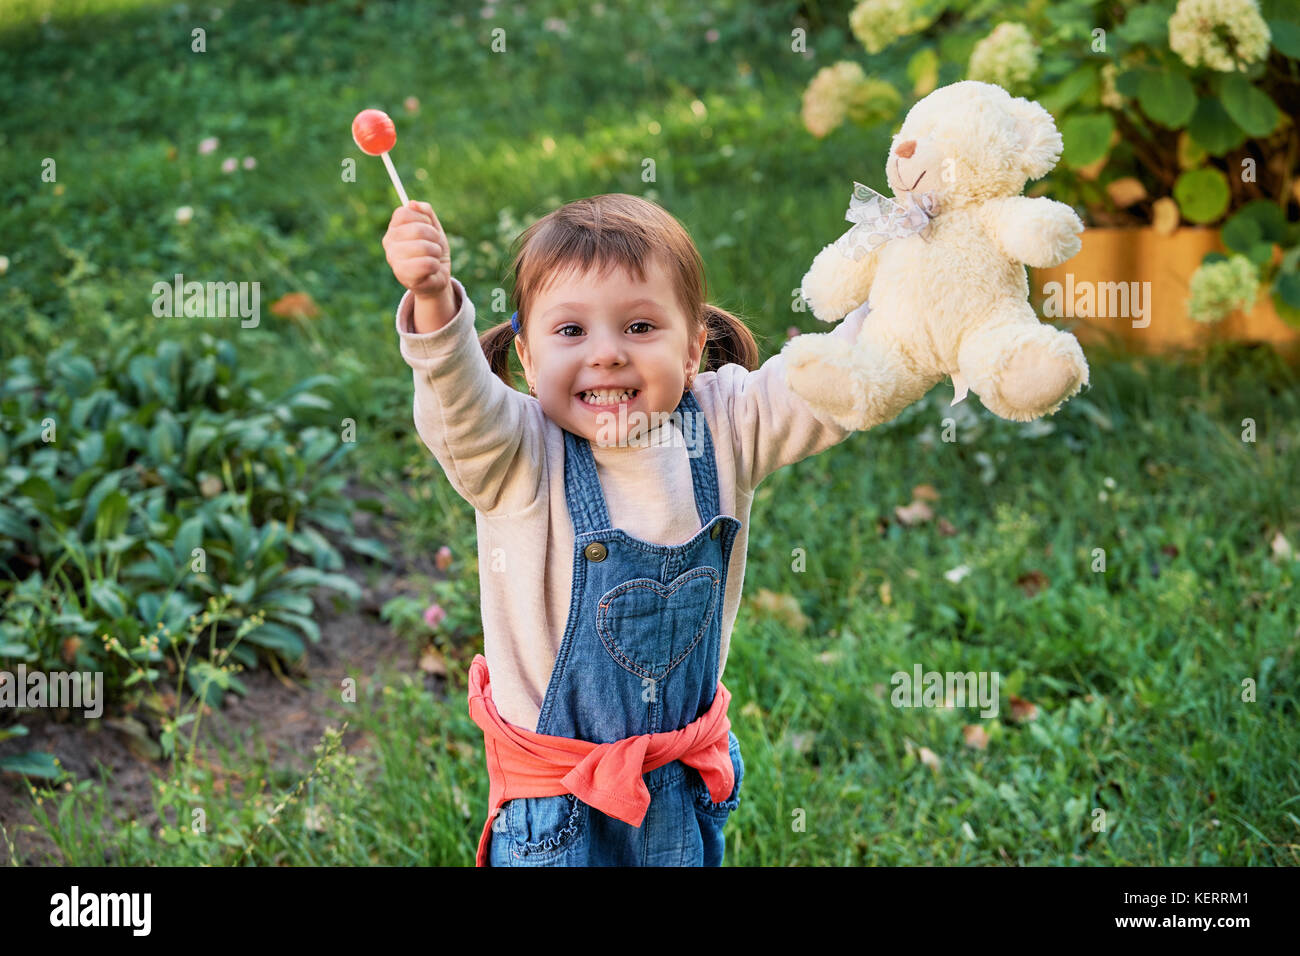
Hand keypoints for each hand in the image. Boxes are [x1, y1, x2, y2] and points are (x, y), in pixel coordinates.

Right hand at [382, 200, 456, 320]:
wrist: (437, 276)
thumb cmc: (433, 250)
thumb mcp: (434, 227)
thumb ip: (425, 212)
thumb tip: (412, 203)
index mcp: (394, 228)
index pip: (404, 213)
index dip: (423, 218)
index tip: (429, 227)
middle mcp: (389, 243)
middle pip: (416, 229)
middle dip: (434, 236)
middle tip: (435, 245)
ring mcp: (394, 259)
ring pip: (423, 247)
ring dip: (436, 252)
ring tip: (433, 258)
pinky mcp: (403, 276)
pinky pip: (427, 264)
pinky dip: (436, 265)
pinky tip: (431, 269)